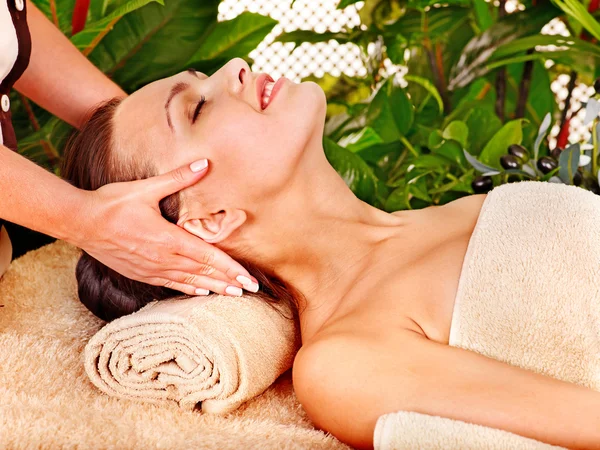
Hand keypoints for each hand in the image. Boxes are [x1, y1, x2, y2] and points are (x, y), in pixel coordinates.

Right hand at [73, 159, 258, 295]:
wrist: (79, 222)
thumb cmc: (112, 203)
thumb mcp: (146, 188)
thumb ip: (178, 178)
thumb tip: (204, 164)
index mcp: (168, 238)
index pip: (208, 257)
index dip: (230, 268)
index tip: (248, 278)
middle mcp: (162, 258)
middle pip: (203, 273)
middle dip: (228, 281)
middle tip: (250, 290)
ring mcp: (151, 269)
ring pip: (189, 281)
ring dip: (213, 288)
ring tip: (233, 295)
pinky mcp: (141, 273)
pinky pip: (170, 284)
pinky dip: (188, 289)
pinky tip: (201, 293)